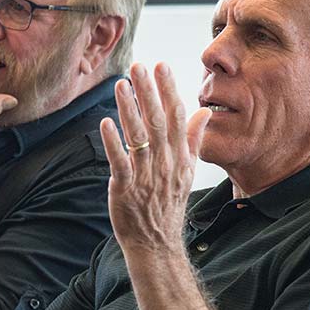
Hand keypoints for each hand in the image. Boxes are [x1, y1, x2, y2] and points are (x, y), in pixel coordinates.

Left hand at [100, 63, 210, 252]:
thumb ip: (194, 140)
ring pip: (139, 137)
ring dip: (129, 109)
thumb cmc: (169, 205)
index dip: (169, 91)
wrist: (157, 243)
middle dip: (148, 92)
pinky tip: (105, 122)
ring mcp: (146, 176)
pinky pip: (120, 162)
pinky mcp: (126, 189)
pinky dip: (113, 142)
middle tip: (139, 66)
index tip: (162, 66)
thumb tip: (203, 113)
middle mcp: (165, 164)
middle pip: (158, 122)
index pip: (177, 118)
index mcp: (180, 158)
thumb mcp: (188, 172)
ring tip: (121, 84)